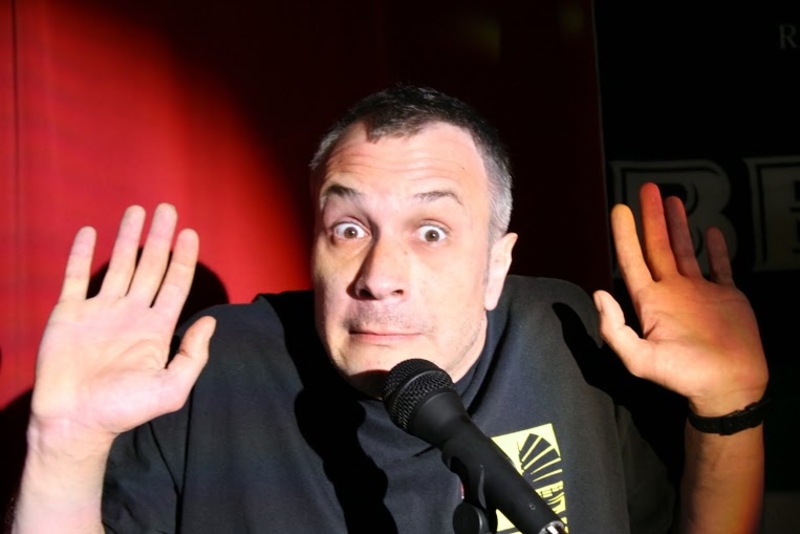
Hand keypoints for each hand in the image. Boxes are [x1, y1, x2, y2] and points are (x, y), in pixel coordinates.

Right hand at [29, 204, 214, 452]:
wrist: (75, 423)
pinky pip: (76, 277)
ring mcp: (100, 312)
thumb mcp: (171, 388)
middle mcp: (130, 314)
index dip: (183, 258)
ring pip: (118, 265)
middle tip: (167, 208)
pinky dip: (82, 254)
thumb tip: (212, 322)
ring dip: (127, 237)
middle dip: (159, 237)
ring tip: (137, 210)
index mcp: (156, 328)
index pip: (174, 284)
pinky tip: (90, 232)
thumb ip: (193, 356)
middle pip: (150, 266)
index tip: (190, 232)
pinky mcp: (69, 314)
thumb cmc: (124, 410)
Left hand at [593, 183, 767, 415]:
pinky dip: (717, 248)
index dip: (625, 235)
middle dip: (651, 219)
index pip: (632, 261)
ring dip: (678, 226)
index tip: (620, 209)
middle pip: (657, 247)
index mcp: (650, 303)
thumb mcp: (639, 359)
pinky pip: (721, 266)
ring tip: (673, 200)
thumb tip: (599, 294)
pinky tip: (710, 230)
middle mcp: (671, 292)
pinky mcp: (726, 296)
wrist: (728, 387)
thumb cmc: (683, 376)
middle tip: (647, 190)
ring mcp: (699, 293)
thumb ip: (615, 329)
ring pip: (685, 250)